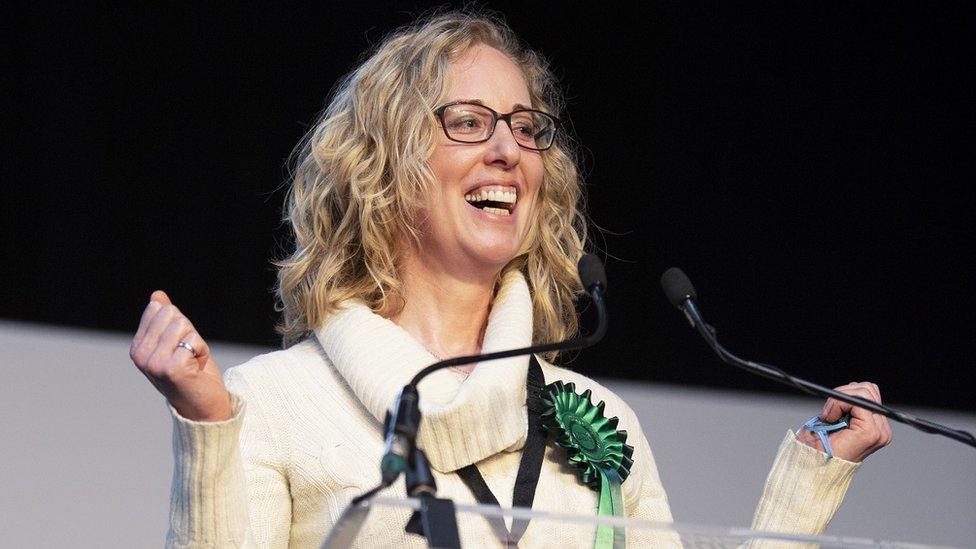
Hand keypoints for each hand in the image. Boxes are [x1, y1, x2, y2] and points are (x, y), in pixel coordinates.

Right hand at [129, 290, 231, 421]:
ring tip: (193, 361)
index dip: (179, 324)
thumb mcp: (176, 341)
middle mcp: (140, 356)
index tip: (180, 346)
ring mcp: (154, 363)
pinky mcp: (171, 369)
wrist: (203, 406)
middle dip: (189, 331)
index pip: (159, 309)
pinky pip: (194, 340)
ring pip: (182, 325)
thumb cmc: (192, 372)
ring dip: (196, 342)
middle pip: (171, 314)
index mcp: (137, 347)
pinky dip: (202, 351)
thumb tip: (156, 295)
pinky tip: (197, 369)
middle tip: (189, 354)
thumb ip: (164, 319)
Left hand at [796, 381, 891, 461]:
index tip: (829, 410)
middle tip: (828, 412)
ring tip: (829, 417)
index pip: (868, 392)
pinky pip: (856, 401)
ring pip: (863, 391)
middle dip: (842, 393)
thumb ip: (849, 405)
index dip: (845, 394)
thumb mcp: (835, 419)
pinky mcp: (871, 432)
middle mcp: (881, 429)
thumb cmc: (818, 446)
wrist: (812, 467)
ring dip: (839, 399)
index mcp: (875, 426)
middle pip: (867, 388)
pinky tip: (830, 419)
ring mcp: (879, 431)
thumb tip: (852, 388)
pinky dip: (838, 404)